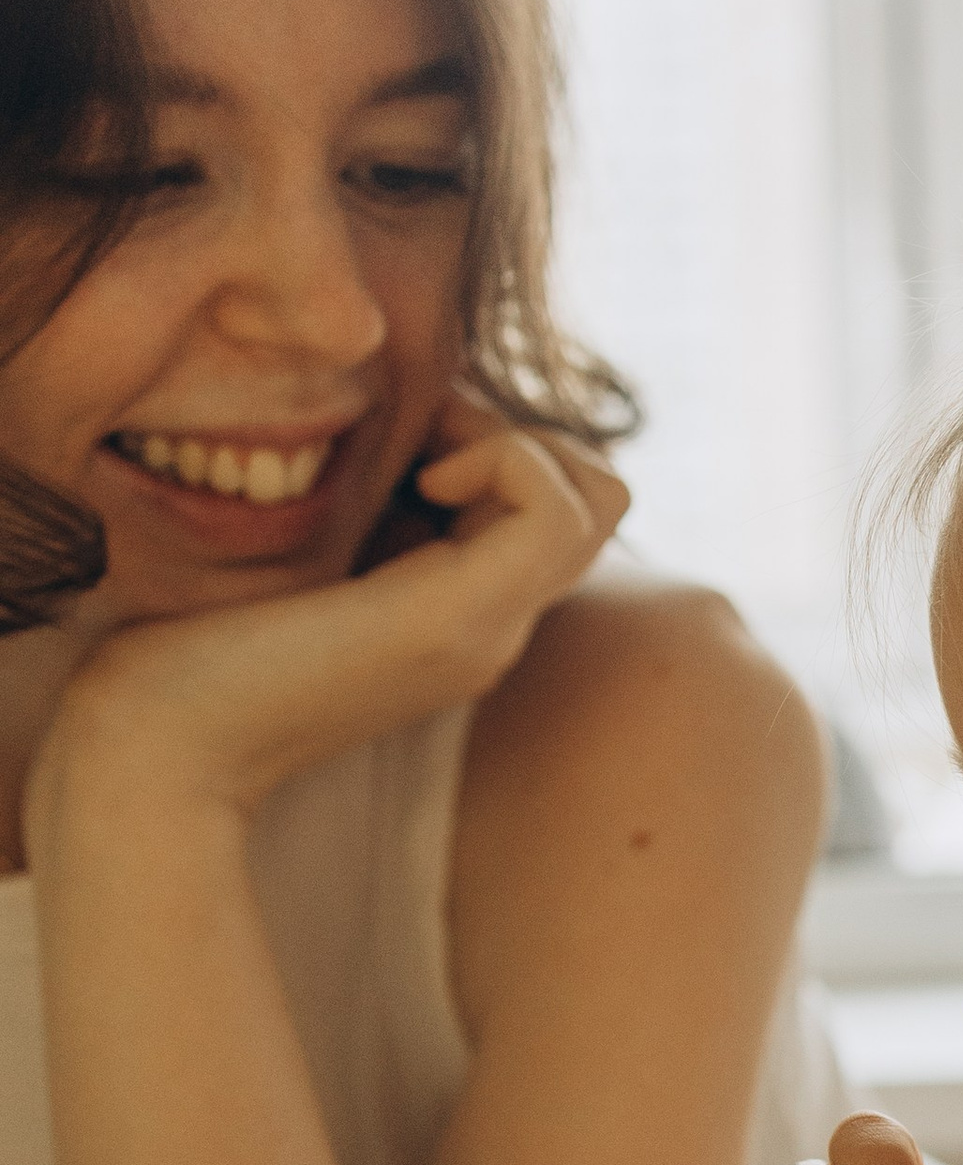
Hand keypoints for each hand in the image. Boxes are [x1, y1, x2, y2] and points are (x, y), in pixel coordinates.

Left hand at [26, 388, 625, 834]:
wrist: (161, 741)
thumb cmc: (191, 646)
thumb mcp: (296, 554)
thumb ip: (352, 509)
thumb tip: (391, 424)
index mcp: (456, 613)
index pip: (558, 505)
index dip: (496, 441)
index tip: (402, 447)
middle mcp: (493, 627)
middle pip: (599, 497)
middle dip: (518, 429)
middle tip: (420, 443)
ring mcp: (489, 628)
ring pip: (599, 494)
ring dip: (514, 438)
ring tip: (421, 461)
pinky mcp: (462, 618)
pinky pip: (555, 504)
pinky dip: (503, 458)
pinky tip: (421, 481)